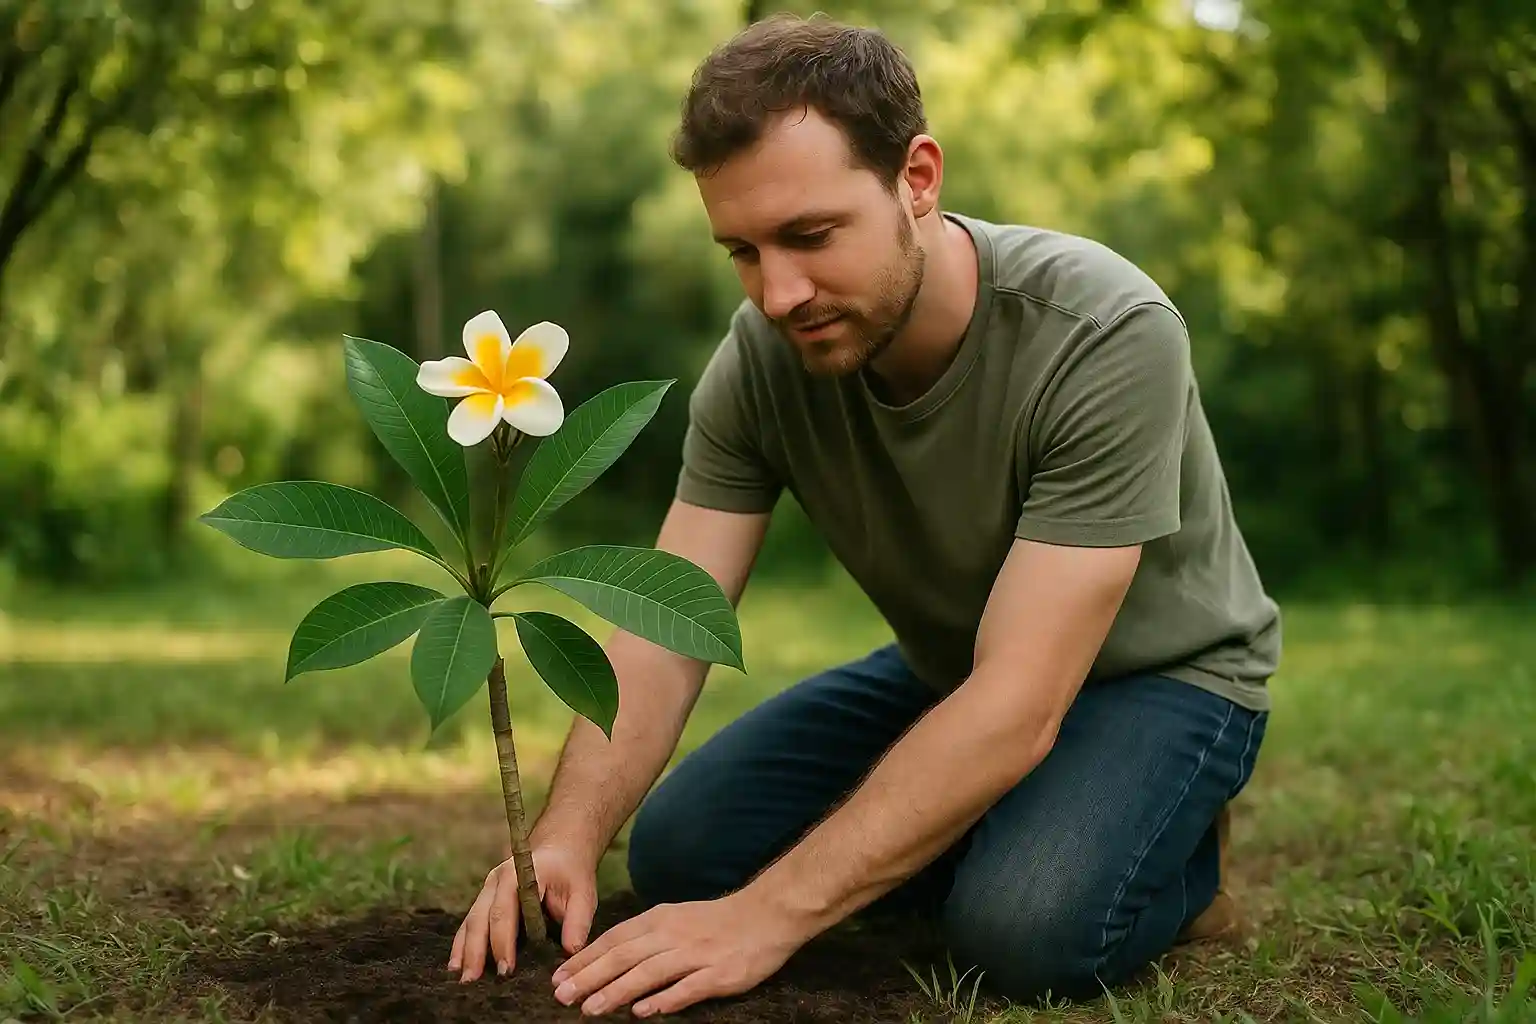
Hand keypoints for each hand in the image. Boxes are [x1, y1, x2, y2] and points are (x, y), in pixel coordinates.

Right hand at [449, 843, 597, 981]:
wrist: (559, 848)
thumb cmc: (570, 872)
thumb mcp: (582, 892)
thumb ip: (578, 920)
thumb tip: (571, 951)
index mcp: (519, 875)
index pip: (505, 912)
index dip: (502, 942)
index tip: (505, 970)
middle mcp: (496, 881)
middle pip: (480, 918)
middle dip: (476, 951)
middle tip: (474, 981)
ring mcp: (487, 889)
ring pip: (471, 921)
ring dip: (464, 951)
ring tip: (461, 979)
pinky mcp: (485, 899)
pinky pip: (470, 923)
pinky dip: (462, 944)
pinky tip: (456, 966)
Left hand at [548, 890, 810, 1016]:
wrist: (766, 916)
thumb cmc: (717, 922)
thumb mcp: (676, 919)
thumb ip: (646, 937)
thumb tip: (610, 958)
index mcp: (660, 920)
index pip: (614, 939)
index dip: (585, 959)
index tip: (558, 977)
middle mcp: (673, 935)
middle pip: (624, 956)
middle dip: (590, 977)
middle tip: (562, 996)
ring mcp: (696, 955)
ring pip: (649, 973)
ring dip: (617, 991)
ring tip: (591, 1008)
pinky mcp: (719, 975)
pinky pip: (687, 988)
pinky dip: (664, 1000)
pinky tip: (643, 1013)